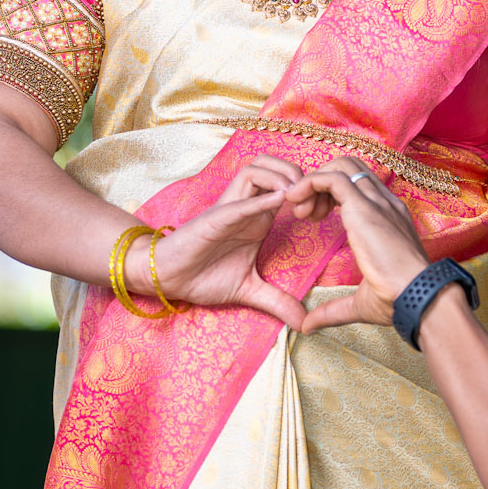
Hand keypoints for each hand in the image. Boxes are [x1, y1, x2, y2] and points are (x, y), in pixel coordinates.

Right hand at [142, 157, 306, 328]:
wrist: (167, 279)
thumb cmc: (203, 276)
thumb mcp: (250, 291)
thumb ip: (277, 301)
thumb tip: (303, 324)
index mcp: (258, 217)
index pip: (287, 183)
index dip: (308, 191)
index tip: (320, 214)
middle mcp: (246, 206)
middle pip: (274, 165)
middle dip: (298, 174)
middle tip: (310, 201)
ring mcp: (229, 209)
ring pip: (255, 169)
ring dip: (280, 178)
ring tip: (295, 200)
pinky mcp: (214, 219)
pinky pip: (238, 202)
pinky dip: (259, 199)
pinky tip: (279, 201)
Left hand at [283, 160, 429, 332]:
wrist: (418, 297)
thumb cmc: (399, 301)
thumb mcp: (360, 303)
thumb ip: (331, 310)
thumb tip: (308, 326)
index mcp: (389, 218)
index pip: (359, 184)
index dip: (331, 193)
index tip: (316, 218)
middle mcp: (385, 203)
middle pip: (350, 166)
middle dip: (321, 182)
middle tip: (307, 214)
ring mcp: (376, 202)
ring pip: (341, 166)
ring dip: (313, 182)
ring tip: (301, 212)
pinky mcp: (364, 207)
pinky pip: (331, 178)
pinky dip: (310, 183)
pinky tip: (297, 204)